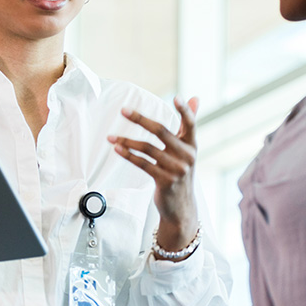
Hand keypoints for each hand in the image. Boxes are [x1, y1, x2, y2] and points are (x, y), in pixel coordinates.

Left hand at [109, 96, 200, 251]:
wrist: (181, 207)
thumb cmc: (181, 173)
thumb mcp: (187, 150)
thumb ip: (188, 124)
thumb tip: (194, 98)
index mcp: (192, 145)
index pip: (191, 124)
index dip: (184, 111)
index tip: (176, 97)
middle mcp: (187, 156)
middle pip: (161, 131)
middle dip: (140, 119)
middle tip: (123, 110)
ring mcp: (176, 169)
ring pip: (147, 148)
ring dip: (126, 140)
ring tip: (111, 136)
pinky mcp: (165, 181)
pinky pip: (143, 164)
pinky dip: (128, 155)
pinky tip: (117, 149)